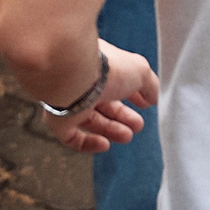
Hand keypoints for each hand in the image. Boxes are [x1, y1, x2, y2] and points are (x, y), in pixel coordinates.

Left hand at [39, 44, 158, 154]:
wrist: (73, 74)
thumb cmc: (105, 68)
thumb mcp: (140, 70)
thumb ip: (149, 85)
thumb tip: (152, 98)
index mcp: (97, 64)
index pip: (114, 81)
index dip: (131, 94)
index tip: (145, 104)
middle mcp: (81, 81)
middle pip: (102, 103)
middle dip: (122, 116)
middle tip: (138, 125)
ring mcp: (67, 100)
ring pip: (89, 120)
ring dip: (111, 130)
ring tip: (127, 135)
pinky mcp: (57, 120)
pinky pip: (71, 137)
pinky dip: (89, 144)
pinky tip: (104, 144)